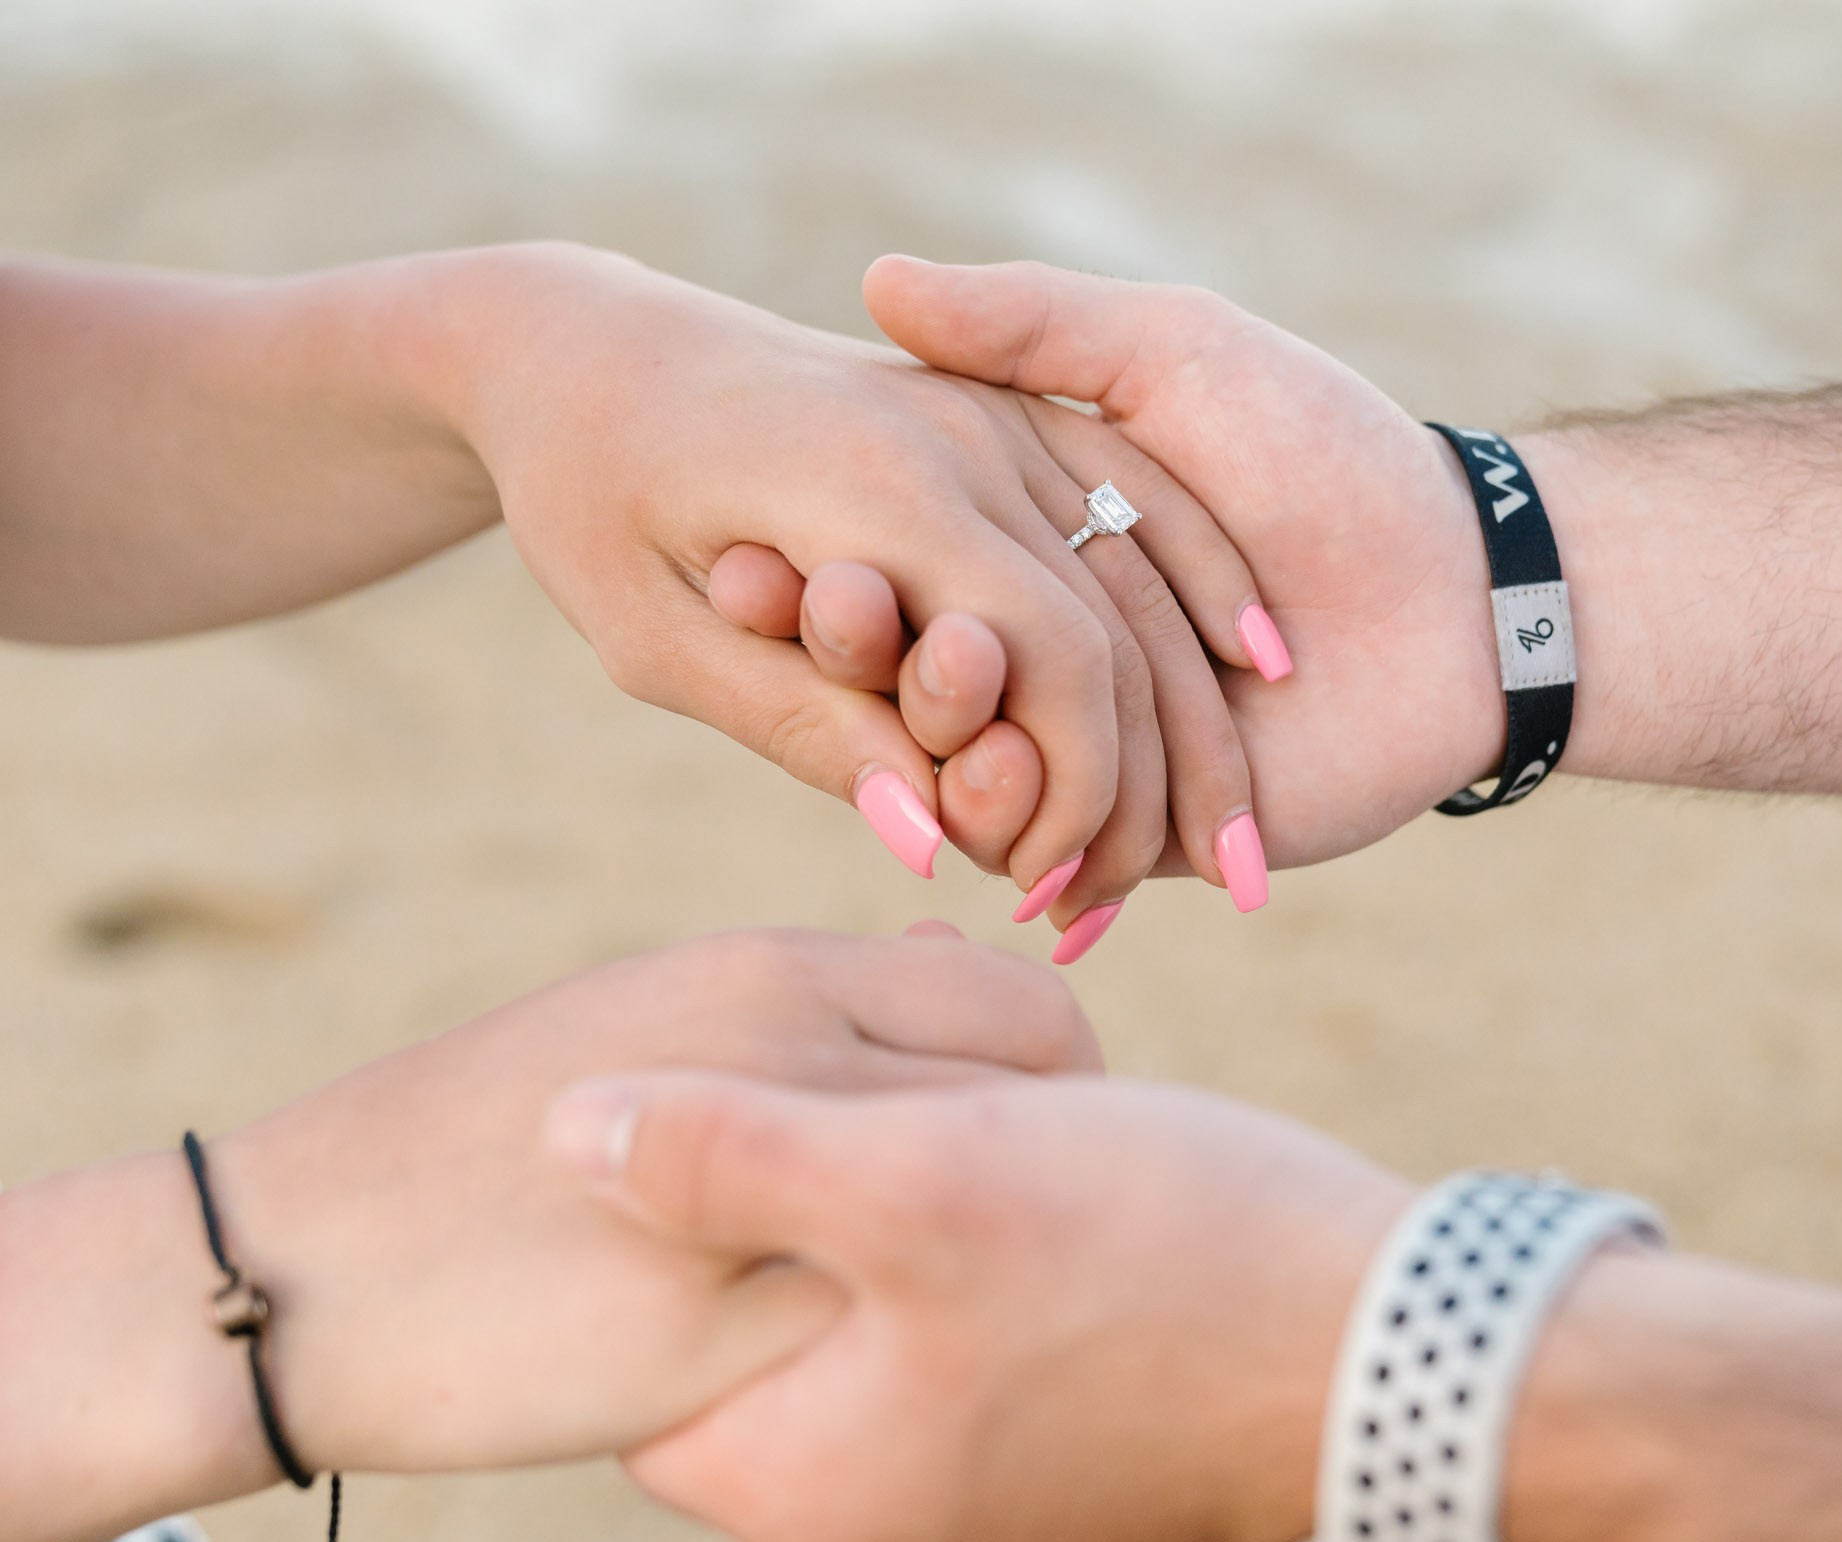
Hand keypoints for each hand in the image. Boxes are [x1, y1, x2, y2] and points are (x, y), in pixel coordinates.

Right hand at [206, 928, 1099, 1474]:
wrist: (298, 1267)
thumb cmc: (475, 1141)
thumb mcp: (651, 1023)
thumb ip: (813, 1008)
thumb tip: (951, 968)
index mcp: (771, 975)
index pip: (1021, 1002)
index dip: (1059, 1077)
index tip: (1040, 1139)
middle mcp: (794, 1064)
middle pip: (1041, 1105)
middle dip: (1065, 1167)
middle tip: (1027, 1233)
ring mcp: (772, 1203)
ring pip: (982, 1223)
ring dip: (1000, 1260)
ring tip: (963, 1306)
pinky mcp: (733, 1347)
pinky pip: (892, 1347)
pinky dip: (914, 1357)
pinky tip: (878, 1381)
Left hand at [445, 245, 1266, 918]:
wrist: (584, 346)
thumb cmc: (592, 503)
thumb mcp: (658, 638)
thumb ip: (802, 728)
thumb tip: (927, 841)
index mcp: (884, 485)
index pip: (1056, 658)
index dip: (1078, 791)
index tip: (1050, 890)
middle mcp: (967, 429)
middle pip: (1119, 625)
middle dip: (1149, 777)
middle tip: (1142, 895)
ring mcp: (998, 402)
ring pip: (1145, 569)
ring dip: (1193, 706)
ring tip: (1224, 839)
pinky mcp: (1008, 399)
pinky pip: (1137, 498)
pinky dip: (1201, 588)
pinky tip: (1257, 666)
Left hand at [551, 1070, 1410, 1541]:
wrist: (1415, 1365)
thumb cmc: (1161, 1258)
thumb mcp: (920, 1174)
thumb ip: (723, 1155)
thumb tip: (560, 1132)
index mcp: (814, 1490)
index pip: (656, 1357)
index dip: (680, 1215)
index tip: (744, 1110)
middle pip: (775, 1344)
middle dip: (810, 1208)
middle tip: (875, 1092)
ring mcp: (992, 1531)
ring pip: (886, 1347)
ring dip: (912, 1234)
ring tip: (977, 1124)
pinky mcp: (1081, 1494)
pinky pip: (982, 1373)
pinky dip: (994, 1282)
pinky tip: (1058, 1190)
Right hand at [852, 256, 1508, 868]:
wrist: (1464, 591)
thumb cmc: (1327, 452)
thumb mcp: (1174, 354)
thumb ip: (1034, 324)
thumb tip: (878, 280)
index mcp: (1040, 542)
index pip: (900, 572)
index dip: (825, 576)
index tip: (736, 557)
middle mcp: (1054, 648)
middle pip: (916, 680)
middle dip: (852, 669)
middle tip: (792, 637)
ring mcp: (1100, 746)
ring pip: (971, 774)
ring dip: (924, 758)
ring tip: (890, 737)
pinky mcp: (1149, 833)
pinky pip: (1062, 852)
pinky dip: (1017, 838)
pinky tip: (966, 826)